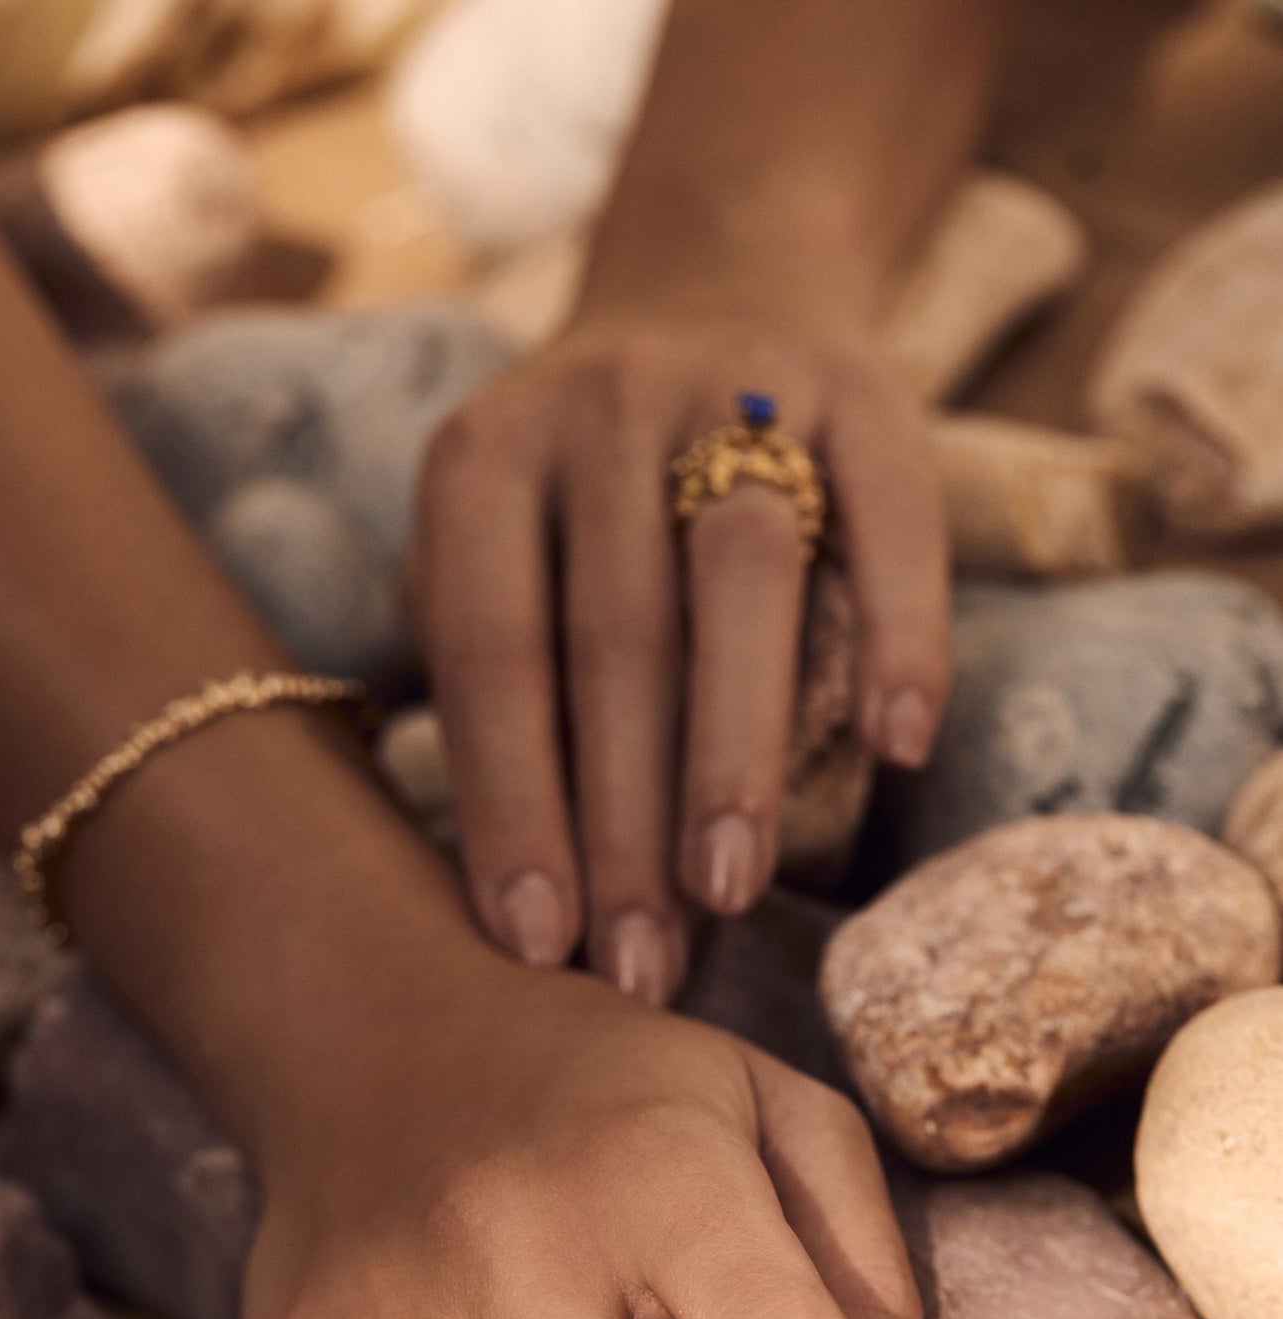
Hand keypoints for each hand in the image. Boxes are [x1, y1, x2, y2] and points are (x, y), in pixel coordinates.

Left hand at [410, 307, 949, 1003]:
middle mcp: (597, 407)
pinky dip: (900, 633)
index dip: (512, 807)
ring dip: (734, 748)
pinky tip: (894, 749)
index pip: (494, 655)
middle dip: (622, 825)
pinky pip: (893, 518)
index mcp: (483, 459)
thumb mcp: (492, 542)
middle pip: (614, 639)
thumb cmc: (581, 490)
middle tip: (640, 969)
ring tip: (729, 894)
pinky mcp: (867, 392)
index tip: (536, 945)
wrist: (714, 283)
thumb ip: (482, 669)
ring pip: (738, 580)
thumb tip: (500, 878)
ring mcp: (736, 385)